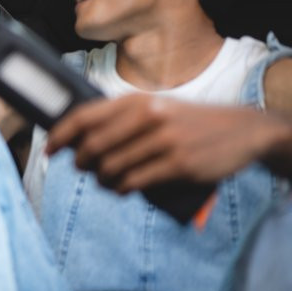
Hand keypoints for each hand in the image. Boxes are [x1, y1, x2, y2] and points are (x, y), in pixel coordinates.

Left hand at [47, 94, 286, 192]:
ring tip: (105, 181)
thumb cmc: (188, 121)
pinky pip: (134, 182)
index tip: (49, 149)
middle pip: (93, 145)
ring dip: (102, 179)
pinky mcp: (178, 164)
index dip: (61, 135)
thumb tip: (80, 136)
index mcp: (137, 101)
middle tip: (81, 167)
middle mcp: (147, 117)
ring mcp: (163, 141)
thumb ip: (123, 118)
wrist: (242, 130)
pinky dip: (122, 189)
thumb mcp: (156, 108)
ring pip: (112, 167)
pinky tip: (122, 189)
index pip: (85, 116)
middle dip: (81, 161)